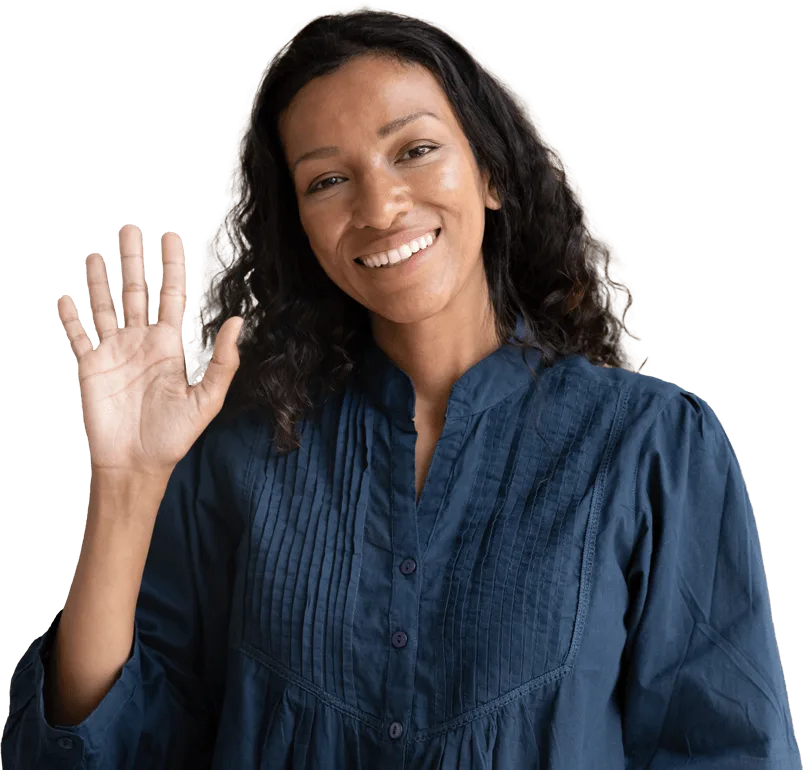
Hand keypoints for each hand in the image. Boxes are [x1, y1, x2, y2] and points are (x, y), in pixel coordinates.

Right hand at [57, 225, 242, 479]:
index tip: (172, 237)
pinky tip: (65, 295)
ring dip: (100, 279)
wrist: (137, 463)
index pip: (172, 295)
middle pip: (137, 290)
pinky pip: (78, 335)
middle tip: (130, 226)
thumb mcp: (206, 399)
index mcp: (170, 345)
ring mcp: (114, 351)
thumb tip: (238, 320)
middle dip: (134, 259)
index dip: (172, 266)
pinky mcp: (90, 366)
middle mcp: (141, 341)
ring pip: (105, 305)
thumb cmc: (174, 435)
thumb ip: (222, 361)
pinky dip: (70, 316)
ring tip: (97, 251)